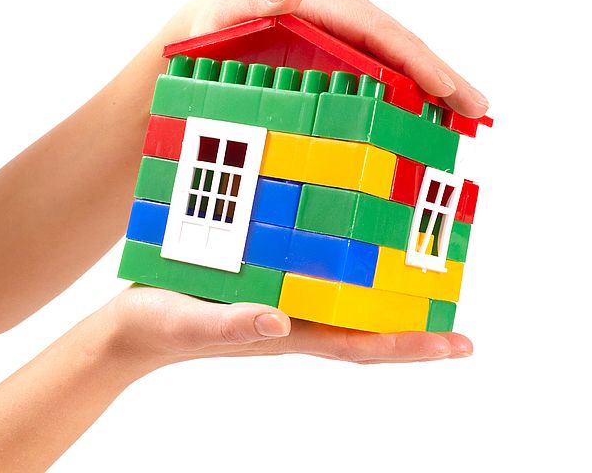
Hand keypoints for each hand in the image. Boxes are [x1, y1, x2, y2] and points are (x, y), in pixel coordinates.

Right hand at [108, 285, 472, 369]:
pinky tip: (351, 245)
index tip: (461, 343)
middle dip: (415, 323)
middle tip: (459, 309)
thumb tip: (280, 322)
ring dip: (386, 294)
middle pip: (367, 326)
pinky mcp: (264, 282)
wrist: (130, 328)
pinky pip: (316, 277)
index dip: (412, 346)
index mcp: (289, 333)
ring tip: (422, 272)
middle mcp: (296, 319)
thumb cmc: (158, 325)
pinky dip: (344, 267)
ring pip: (347, 301)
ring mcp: (282, 302)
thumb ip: (234, 323)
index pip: (363, 345)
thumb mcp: (193, 320)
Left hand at [163, 0, 488, 117]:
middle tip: (478, 109)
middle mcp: (342, 9)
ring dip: (435, 85)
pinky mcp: (344, 48)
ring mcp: (346, 29)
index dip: (417, 60)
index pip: (380, 31)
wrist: (199, 42)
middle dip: (443, 75)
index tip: (445, 90)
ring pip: (400, 56)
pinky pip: (385, 66)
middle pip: (402, 43)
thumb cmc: (209, 29)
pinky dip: (412, 88)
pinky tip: (431, 112)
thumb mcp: (221, 13)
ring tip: (467, 115)